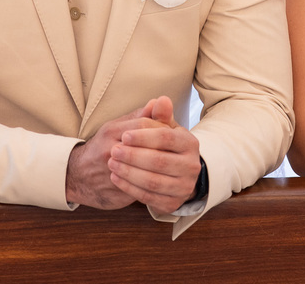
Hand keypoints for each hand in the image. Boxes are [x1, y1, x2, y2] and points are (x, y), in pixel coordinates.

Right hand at [65, 104, 164, 209]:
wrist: (77, 176)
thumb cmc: (103, 147)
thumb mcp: (118, 127)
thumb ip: (142, 116)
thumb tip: (162, 101)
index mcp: (112, 132)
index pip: (144, 126)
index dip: (160, 130)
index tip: (170, 134)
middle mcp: (109, 151)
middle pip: (146, 149)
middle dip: (163, 150)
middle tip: (174, 153)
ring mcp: (111, 173)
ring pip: (145, 171)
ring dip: (160, 170)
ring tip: (170, 168)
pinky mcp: (115, 192)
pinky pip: (140, 189)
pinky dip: (153, 186)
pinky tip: (161, 181)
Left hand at [108, 96, 202, 213]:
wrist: (174, 173)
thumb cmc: (164, 145)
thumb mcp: (163, 128)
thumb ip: (159, 115)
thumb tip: (161, 100)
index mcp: (190, 143)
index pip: (166, 138)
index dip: (144, 137)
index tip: (124, 136)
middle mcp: (192, 166)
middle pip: (159, 162)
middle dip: (133, 156)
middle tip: (113, 151)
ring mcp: (184, 187)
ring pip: (153, 182)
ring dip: (129, 173)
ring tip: (112, 164)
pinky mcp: (173, 203)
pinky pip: (148, 197)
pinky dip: (130, 188)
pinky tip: (116, 178)